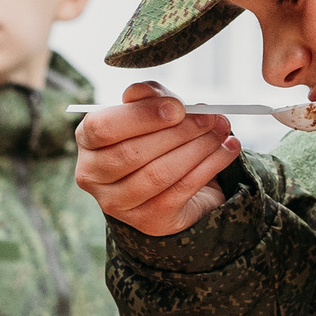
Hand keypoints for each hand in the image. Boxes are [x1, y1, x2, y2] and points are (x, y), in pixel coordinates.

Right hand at [73, 82, 241, 236]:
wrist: (165, 185)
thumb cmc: (152, 138)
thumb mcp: (147, 112)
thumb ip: (147, 97)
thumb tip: (157, 95)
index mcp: (87, 140)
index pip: (103, 127)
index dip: (142, 116)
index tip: (178, 107)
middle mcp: (94, 175)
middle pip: (133, 153)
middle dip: (180, 132)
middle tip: (212, 117)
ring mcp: (118, 203)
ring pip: (159, 174)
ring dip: (198, 148)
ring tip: (222, 130)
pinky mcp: (148, 220)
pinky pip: (181, 190)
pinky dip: (210, 166)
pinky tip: (228, 149)